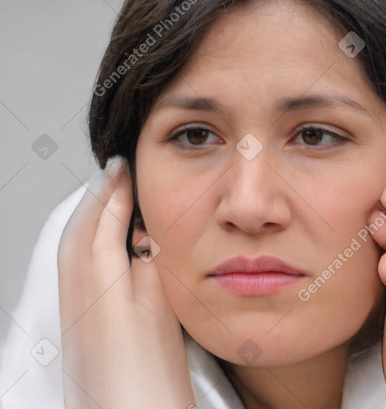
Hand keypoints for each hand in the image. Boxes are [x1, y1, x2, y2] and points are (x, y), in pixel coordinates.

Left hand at [57, 157, 195, 408]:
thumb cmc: (146, 373)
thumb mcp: (158, 304)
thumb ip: (147, 260)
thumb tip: (141, 228)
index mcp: (98, 280)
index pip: (102, 219)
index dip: (114, 190)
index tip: (123, 166)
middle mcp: (76, 290)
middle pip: (80, 228)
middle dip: (97, 195)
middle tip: (116, 171)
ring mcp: (73, 306)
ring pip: (73, 245)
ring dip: (89, 215)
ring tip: (110, 196)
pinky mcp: (76, 320)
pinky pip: (73, 264)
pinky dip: (86, 240)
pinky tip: (104, 239)